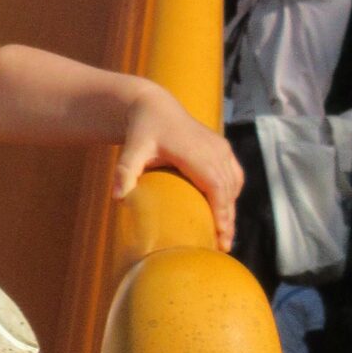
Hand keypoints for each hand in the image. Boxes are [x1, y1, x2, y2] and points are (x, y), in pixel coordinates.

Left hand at [113, 83, 242, 252]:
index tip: (222, 233)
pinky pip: (233, 175)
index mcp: (196, 152)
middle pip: (228, 190)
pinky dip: (232, 194)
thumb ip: (124, 171)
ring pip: (233, 184)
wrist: (154, 106)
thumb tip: (117, 197)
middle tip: (223, 246)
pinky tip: (225, 212)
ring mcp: (220, 147)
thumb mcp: (132, 150)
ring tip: (225, 235)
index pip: (216, 185)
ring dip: (231, 209)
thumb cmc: (142, 130)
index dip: (222, 210)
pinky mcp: (222, 147)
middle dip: (228, 218)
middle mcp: (213, 149)